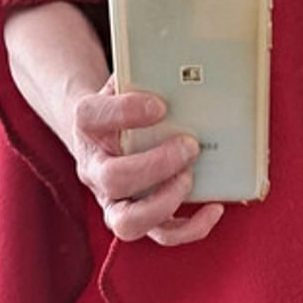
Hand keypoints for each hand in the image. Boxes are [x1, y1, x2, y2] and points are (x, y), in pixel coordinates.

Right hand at [72, 75, 224, 245]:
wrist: (104, 136)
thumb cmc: (124, 106)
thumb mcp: (125, 83)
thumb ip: (142, 75)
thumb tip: (182, 67)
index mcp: (87, 126)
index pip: (90, 115)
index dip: (125, 112)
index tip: (160, 106)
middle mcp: (94, 169)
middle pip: (112, 178)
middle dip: (156, 164)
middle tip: (188, 145)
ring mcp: (113, 200)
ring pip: (127, 222)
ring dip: (164, 203)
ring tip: (189, 178)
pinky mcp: (138, 219)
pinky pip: (161, 235)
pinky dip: (191, 228)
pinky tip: (215, 208)